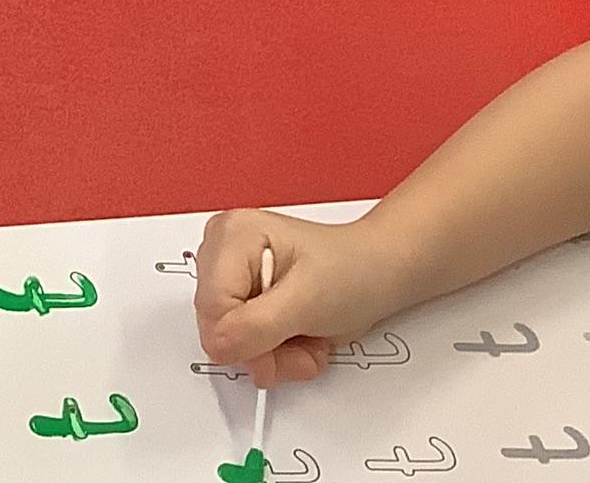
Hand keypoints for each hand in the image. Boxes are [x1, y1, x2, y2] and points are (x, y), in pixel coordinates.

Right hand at [192, 207, 404, 385]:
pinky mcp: (242, 294)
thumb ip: (257, 326)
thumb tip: (219, 345)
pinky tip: (299, 338)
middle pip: (216, 325)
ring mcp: (231, 272)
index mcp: (232, 235)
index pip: (212, 307)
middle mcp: (222, 249)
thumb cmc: (352, 271)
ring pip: (229, 339)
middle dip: (263, 350)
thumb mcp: (307, 302)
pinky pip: (242, 341)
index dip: (244, 341)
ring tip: (306, 341)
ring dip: (273, 355)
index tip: (280, 350)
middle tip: (301, 348)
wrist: (377, 273)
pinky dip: (274, 353)